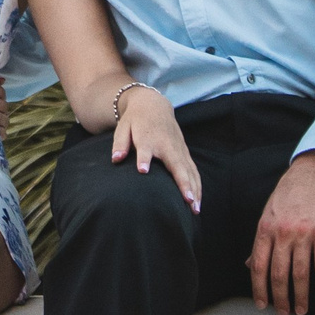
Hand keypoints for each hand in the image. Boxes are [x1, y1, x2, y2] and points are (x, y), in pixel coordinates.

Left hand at [111, 87, 200, 211]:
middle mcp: (166, 144)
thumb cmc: (135, 121)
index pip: (145, 149)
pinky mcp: (184, 153)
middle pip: (176, 164)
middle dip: (183, 182)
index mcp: (147, 138)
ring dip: (194, 189)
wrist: (153, 105)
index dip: (144, 159)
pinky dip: (197, 186)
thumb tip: (116, 159)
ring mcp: (178, 149)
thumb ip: (120, 144)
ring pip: (189, 170)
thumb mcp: (123, 128)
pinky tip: (198, 202)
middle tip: (188, 201)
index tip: (143, 170)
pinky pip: (193, 170)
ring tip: (195, 209)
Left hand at [249, 150, 314, 314]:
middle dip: (279, 298)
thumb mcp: (269, 211)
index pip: (258, 265)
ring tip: (302, 311)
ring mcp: (304, 233)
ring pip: (300, 274)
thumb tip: (248, 264)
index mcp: (265, 227)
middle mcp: (282, 232)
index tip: (261, 305)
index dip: (259, 288)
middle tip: (282, 314)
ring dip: (301, 297)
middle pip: (278, 274)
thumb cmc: (291, 191)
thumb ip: (261, 240)